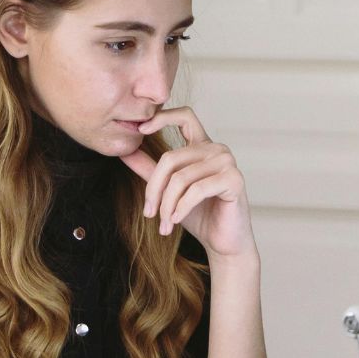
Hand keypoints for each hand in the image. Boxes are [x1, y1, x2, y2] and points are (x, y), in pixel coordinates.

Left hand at [119, 107, 256, 260]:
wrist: (223, 242)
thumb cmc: (200, 215)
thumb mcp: (169, 191)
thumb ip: (150, 170)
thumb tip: (124, 152)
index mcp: (203, 146)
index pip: (184, 116)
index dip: (162, 118)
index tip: (140, 129)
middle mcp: (217, 149)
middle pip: (171, 158)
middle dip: (154, 189)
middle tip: (148, 213)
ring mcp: (227, 162)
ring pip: (181, 177)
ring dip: (167, 205)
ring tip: (164, 224)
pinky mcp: (234, 179)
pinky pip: (197, 190)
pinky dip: (182, 207)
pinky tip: (176, 220)